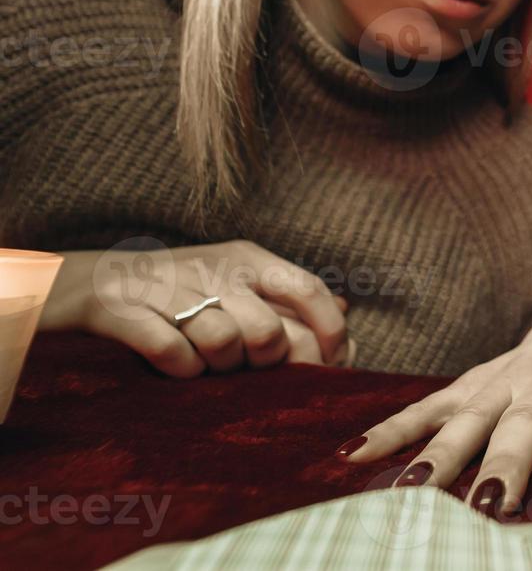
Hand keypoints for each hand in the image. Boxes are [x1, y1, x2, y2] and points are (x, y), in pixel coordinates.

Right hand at [39, 240, 349, 376]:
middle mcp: (215, 268)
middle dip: (264, 364)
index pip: (310, 290)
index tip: (330, 362)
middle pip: (269, 332)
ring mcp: (170, 288)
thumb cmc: (177, 291)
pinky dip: (179, 370)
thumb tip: (349, 311)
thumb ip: (289, 298)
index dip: (329, 332)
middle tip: (243, 367)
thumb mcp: (236, 281)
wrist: (84, 282)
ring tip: (203, 362)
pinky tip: (173, 367)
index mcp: (249, 259)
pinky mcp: (125, 311)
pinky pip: (173, 354)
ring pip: (224, 345)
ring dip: (217, 368)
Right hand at [339, 302, 531, 518]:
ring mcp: (498, 384)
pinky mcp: (468, 386)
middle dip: (506, 466)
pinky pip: (425, 408)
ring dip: (441, 455)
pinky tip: (352, 457)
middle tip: (490, 505)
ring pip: (467, 420)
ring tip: (413, 490)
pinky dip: (390, 430)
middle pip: (522, 429)